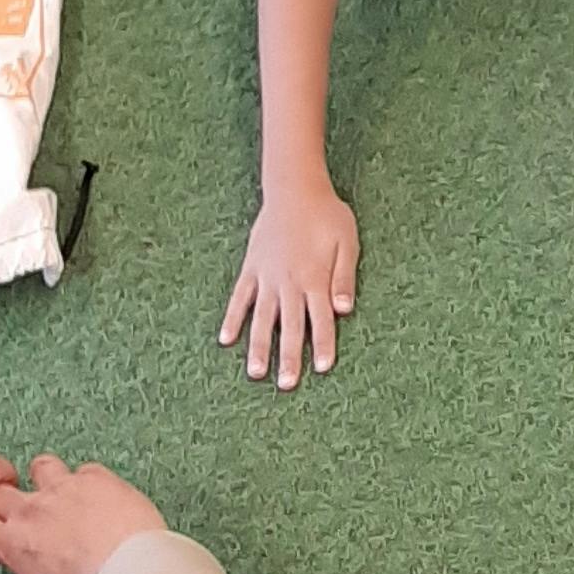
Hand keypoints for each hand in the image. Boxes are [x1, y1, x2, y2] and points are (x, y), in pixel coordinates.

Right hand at [0, 456, 169, 573]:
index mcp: (13, 542)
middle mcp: (34, 509)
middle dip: (0, 502)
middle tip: (17, 517)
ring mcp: (66, 488)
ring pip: (39, 468)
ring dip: (43, 482)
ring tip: (58, 499)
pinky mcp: (99, 480)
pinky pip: (84, 470)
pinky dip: (88, 483)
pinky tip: (98, 500)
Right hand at [220, 180, 359, 389]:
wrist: (294, 188)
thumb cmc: (327, 214)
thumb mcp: (347, 241)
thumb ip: (345, 277)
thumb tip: (345, 310)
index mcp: (315, 277)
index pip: (322, 319)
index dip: (323, 344)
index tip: (322, 369)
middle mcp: (289, 282)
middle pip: (290, 326)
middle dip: (289, 357)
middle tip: (287, 385)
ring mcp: (267, 277)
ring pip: (261, 318)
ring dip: (258, 346)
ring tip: (255, 373)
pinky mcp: (251, 268)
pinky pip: (239, 298)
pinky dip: (232, 319)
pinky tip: (226, 340)